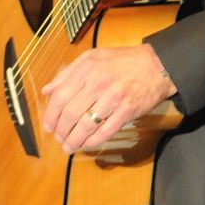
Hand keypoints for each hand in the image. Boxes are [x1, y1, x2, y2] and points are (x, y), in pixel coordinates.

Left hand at [41, 43, 176, 153]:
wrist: (157, 65)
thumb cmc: (124, 61)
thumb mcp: (92, 57)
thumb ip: (68, 73)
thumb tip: (47, 90)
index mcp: (87, 68)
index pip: (60, 96)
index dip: (51, 115)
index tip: (48, 126)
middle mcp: (98, 83)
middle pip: (71, 114)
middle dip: (62, 131)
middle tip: (59, 139)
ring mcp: (114, 98)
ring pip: (86, 125)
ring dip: (75, 140)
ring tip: (69, 147)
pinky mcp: (127, 111)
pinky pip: (106, 131)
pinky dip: (94, 141)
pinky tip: (87, 144)